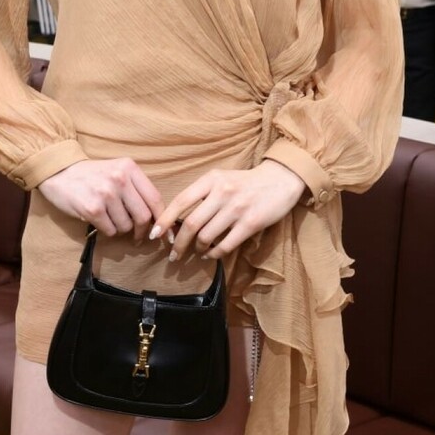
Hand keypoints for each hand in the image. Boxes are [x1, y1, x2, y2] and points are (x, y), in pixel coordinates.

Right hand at [38, 158, 165, 238]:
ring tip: (111, 221)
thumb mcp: (117, 171)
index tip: (164, 234)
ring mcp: (106, 193)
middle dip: (143, 232)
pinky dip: (107, 231)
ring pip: (126, 226)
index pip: (155, 199)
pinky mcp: (92, 208)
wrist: (59, 172)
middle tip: (139, 237)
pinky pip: (110, 231)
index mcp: (130, 168)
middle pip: (144, 216)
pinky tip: (100, 222)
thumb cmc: (92, 176)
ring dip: (121, 230)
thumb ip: (137, 189)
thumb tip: (159, 219)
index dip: (163, 219)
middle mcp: (120, 179)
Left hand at [158, 160, 307, 261]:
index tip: (154, 234)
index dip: (164, 220)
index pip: (181, 202)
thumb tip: (176, 221)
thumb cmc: (245, 182)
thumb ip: (201, 195)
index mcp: (211, 180)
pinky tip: (210, 255)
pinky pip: (225, 245)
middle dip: (178, 243)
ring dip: (197, 249)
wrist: (280, 180)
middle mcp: (222, 192)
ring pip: (206, 236)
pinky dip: (213, 254)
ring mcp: (237, 208)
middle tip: (173, 254)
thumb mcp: (220, 179)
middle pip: (190, 224)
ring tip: (196, 252)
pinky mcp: (251, 223)